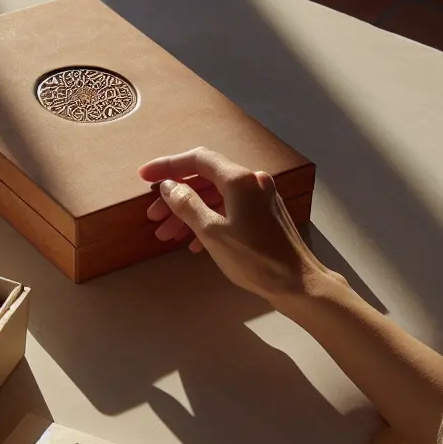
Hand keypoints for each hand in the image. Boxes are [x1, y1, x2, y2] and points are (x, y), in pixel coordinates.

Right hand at [138, 147, 336, 304]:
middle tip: (153, 216)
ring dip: (189, 212)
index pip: (197, 160)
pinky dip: (208, 220)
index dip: (168, 166)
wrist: (298, 283)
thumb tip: (169, 186)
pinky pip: (229, 209)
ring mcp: (260, 197)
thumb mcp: (212, 232)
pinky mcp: (265, 214)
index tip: (144, 177)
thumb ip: (187, 204)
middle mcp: (251, 181)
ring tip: (166, 235)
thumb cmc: (254, 259)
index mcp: (239, 180)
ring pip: (216, 197)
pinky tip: (193, 243)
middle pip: (205, 179)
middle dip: (176, 196)